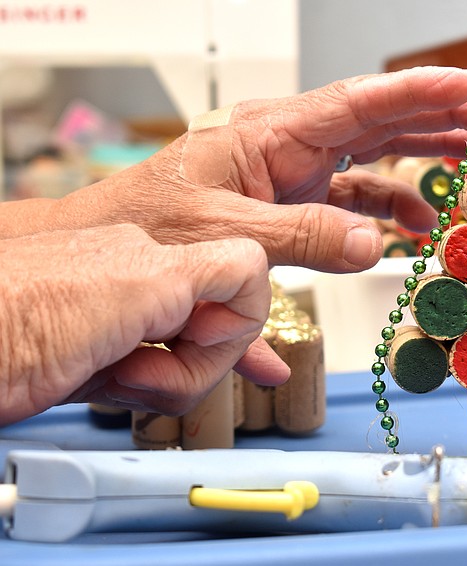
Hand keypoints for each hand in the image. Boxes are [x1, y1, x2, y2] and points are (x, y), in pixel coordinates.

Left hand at [0, 224, 287, 424]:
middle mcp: (146, 284)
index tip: (202, 343)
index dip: (237, 328)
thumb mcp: (141, 282)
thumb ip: (213, 270)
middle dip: (193, 367)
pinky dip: (139, 392)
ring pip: (187, 363)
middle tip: (144, 370)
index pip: (248, 286)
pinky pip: (150, 380)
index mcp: (161, 256)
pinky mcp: (98, 357)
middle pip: (219, 334)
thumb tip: (257, 271)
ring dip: (162, 385)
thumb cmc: (15, 316)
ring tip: (113, 378)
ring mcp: (121, 321)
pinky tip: (107, 384)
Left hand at [51, 67, 466, 271]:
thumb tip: (373, 246)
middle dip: (441, 119)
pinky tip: (410, 233)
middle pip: (381, 121)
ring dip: (423, 163)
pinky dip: (387, 214)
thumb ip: (302, 238)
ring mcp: (296, 173)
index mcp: (274, 135)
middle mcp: (293, 146)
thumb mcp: (227, 234)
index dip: (422, 91)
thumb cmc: (151, 227)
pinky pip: (354, 200)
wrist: (117, 249)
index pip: (361, 103)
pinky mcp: (294, 202)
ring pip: (375, 156)